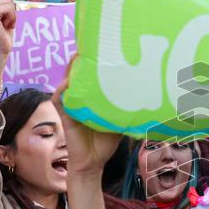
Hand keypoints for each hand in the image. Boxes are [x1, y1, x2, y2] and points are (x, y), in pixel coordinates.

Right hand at [53, 57, 120, 175]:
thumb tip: (149, 97)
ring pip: (66, 82)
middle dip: (82, 60)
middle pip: (77, 74)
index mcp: (92, 98)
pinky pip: (59, 99)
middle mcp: (80, 99)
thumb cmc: (105, 142)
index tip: (103, 47)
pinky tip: (68, 83)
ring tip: (78, 57)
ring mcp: (70, 106)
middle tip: (90, 46)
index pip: (91, 76)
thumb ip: (128, 108)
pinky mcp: (64, 115)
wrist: (94, 162)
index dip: (94, 62)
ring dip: (70, 70)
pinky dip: (62, 90)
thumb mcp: (121, 121)